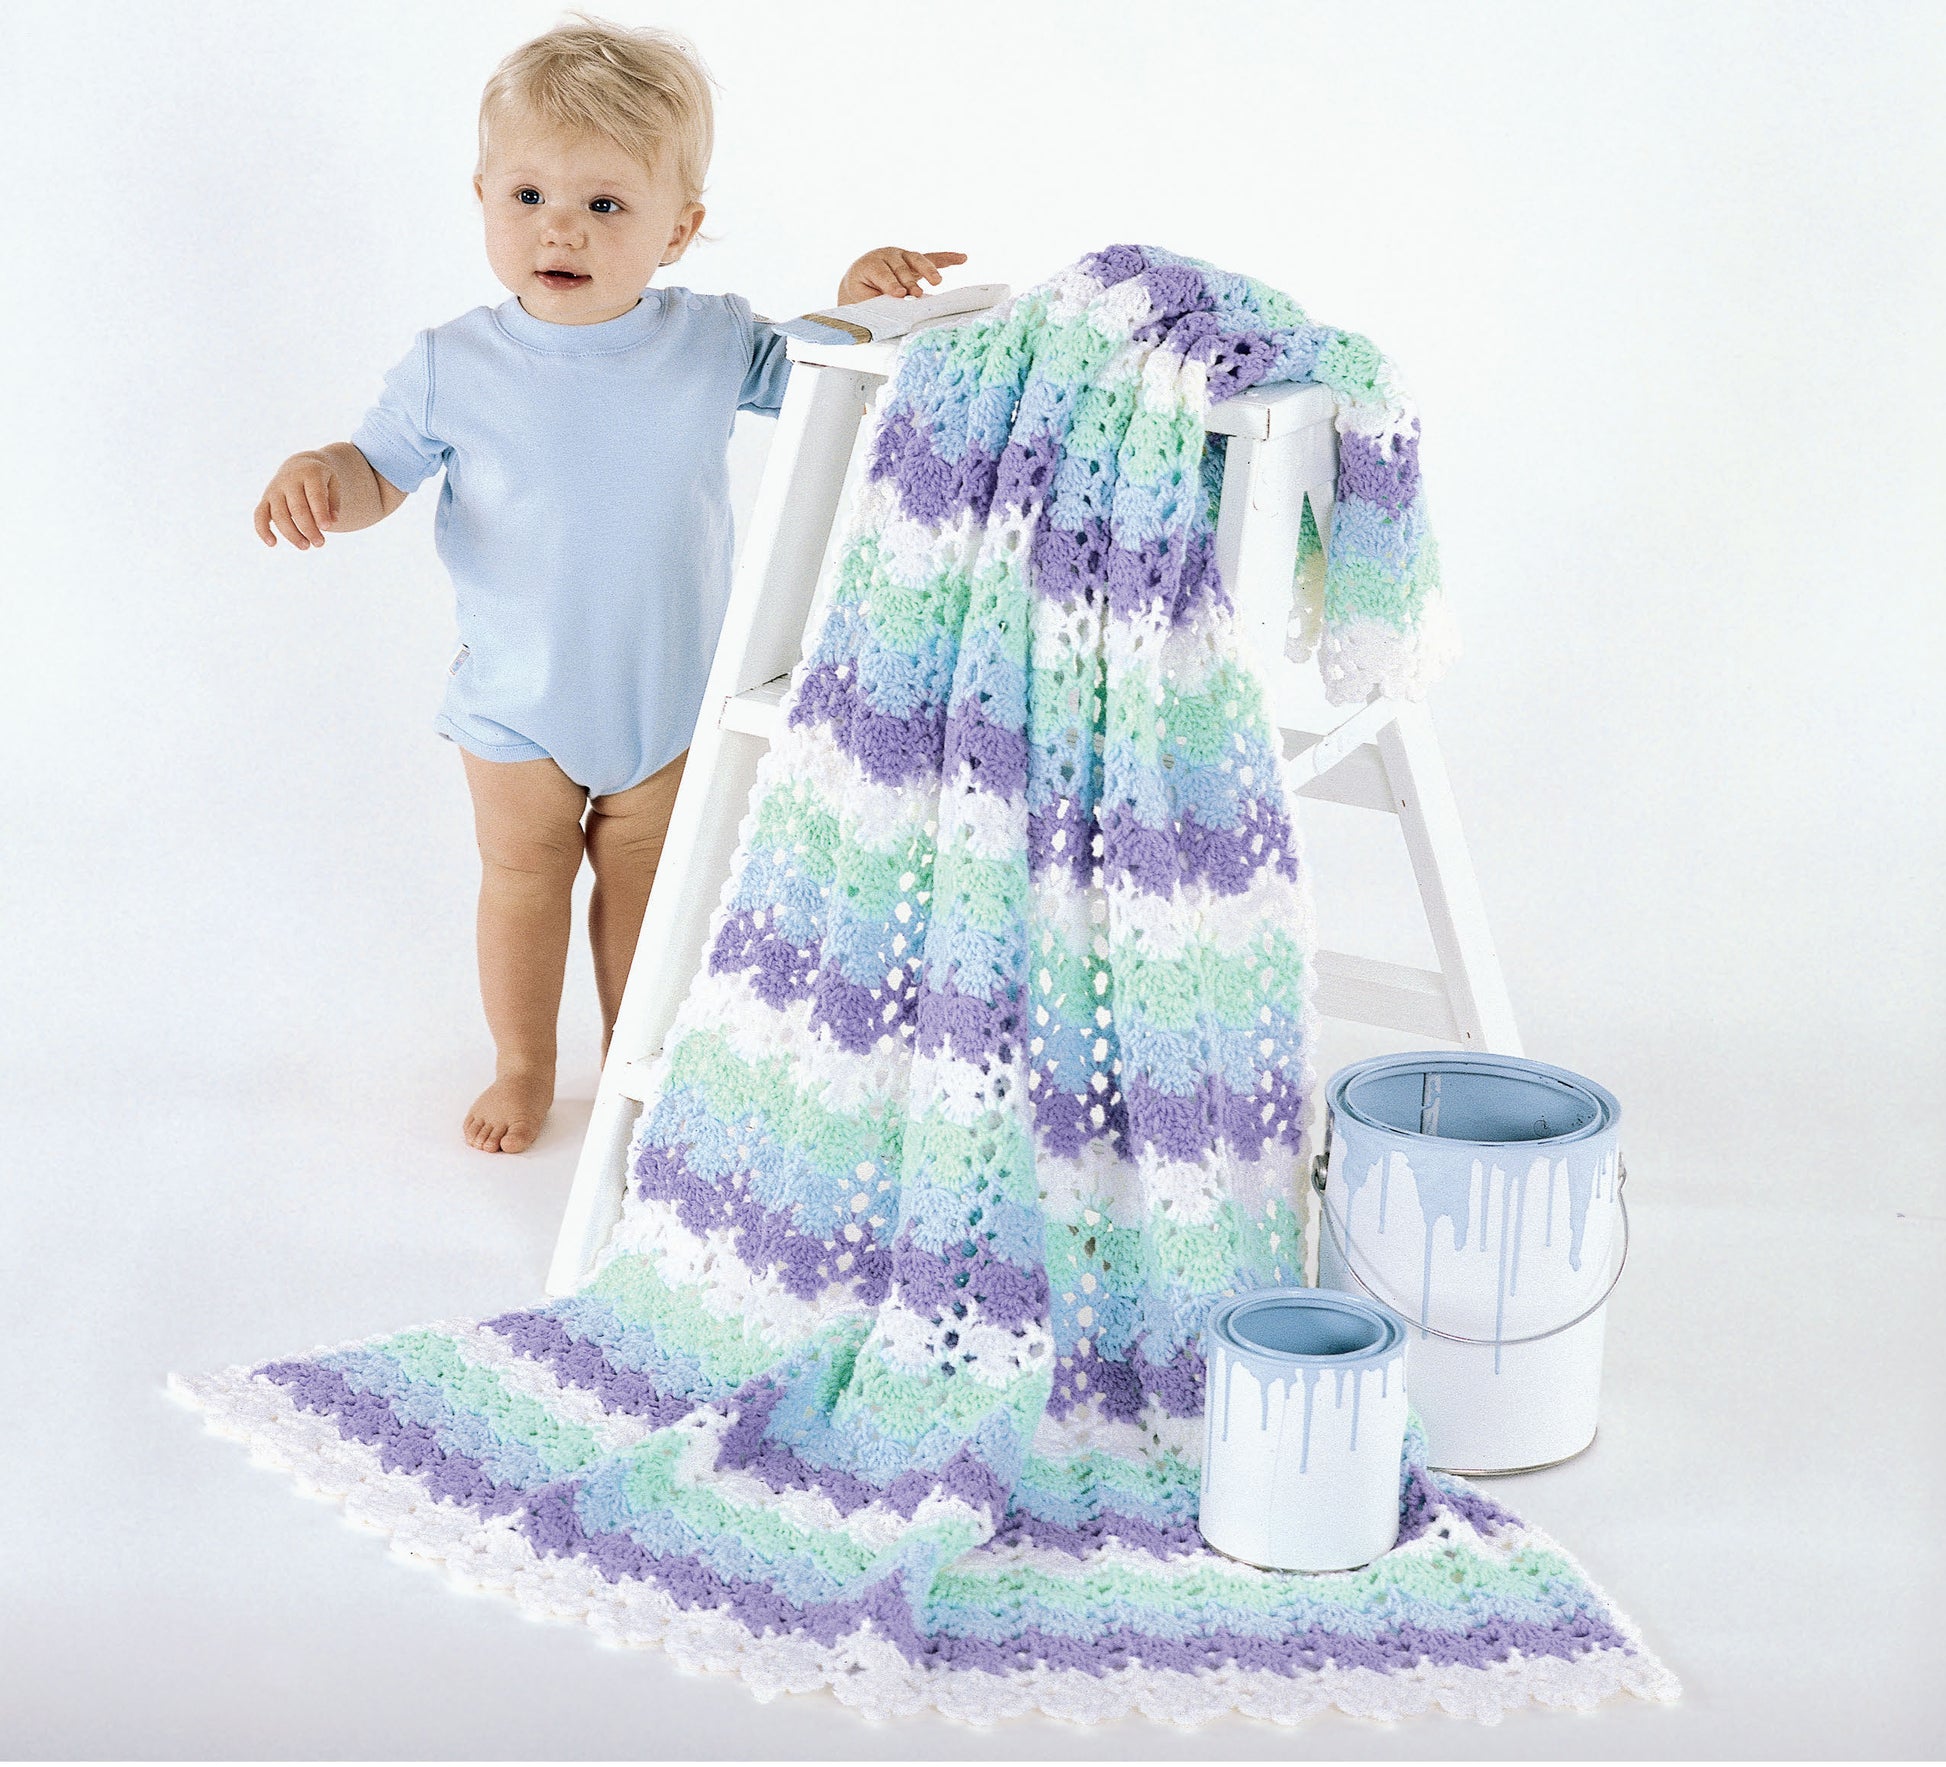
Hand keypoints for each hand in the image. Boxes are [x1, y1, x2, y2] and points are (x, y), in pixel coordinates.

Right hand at [255, 451, 341, 548]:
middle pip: (297, 508)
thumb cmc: (320, 480)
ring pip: (279, 515)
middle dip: (308, 528)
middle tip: (320, 544)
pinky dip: (263, 530)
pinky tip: (273, 544)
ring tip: (306, 546)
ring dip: (291, 534)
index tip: (327, 528)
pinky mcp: (265, 499)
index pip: (315, 495)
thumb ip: (334, 502)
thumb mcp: (333, 484)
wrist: (300, 466)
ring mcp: (274, 490)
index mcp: (309, 474)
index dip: (320, 513)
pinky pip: (259, 515)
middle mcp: (289, 481)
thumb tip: (331, 522)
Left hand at [838, 248, 967, 305]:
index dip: (891, 284)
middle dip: (909, 282)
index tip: (900, 294)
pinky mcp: (915, 260)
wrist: (861, 279)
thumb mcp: (862, 298)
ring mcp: (903, 255)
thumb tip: (895, 308)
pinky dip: (947, 258)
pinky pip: (933, 258)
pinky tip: (962, 258)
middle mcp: (887, 255)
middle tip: (916, 294)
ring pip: (917, 260)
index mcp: (870, 264)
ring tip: (937, 281)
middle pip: (901, 268)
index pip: (883, 274)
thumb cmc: (862, 292)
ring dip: (928, 270)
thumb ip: (877, 301)